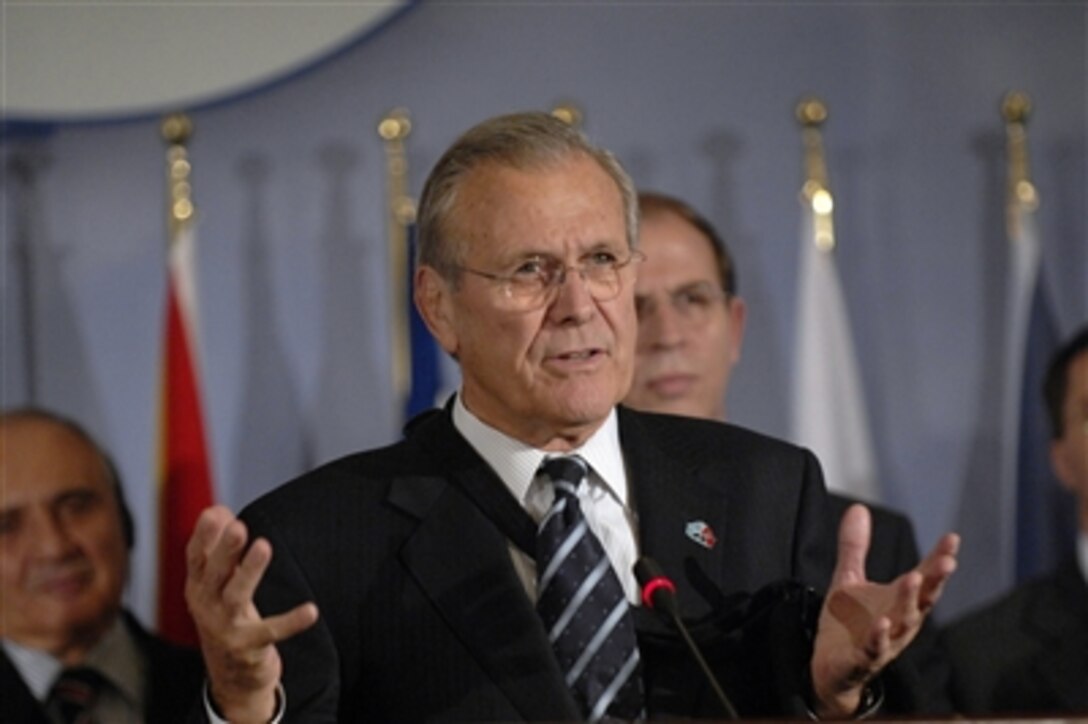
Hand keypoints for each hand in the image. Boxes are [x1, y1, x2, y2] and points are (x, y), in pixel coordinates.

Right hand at [185, 506, 318, 723]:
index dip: (204, 535)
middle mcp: (206, 606)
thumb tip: (219, 509)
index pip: (196, 557)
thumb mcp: (217, 584)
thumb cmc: (225, 616)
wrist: (230, 676)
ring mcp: (225, 628)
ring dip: (250, 571)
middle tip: (239, 526)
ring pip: (237, 596)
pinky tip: (311, 611)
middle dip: (226, 549)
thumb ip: (218, 547)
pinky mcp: (248, 647)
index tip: (216, 512)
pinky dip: (291, 621)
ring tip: (264, 546)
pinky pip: (272, 632)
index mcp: (198, 587)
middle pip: (215, 574)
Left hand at [810, 504, 958, 718]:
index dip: (939, 558)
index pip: (926, 577)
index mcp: (900, 601)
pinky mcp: (864, 658)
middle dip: (936, 579)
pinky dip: (879, 637)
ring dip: (908, 602)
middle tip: (947, 559)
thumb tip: (859, 507)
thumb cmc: (849, 624)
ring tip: (912, 578)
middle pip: (923, 599)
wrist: (830, 667)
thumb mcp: (849, 579)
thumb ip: (855, 546)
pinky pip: (874, 648)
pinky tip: (881, 623)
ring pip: (903, 622)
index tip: (953, 538)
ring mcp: (886, 641)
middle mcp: (900, 620)